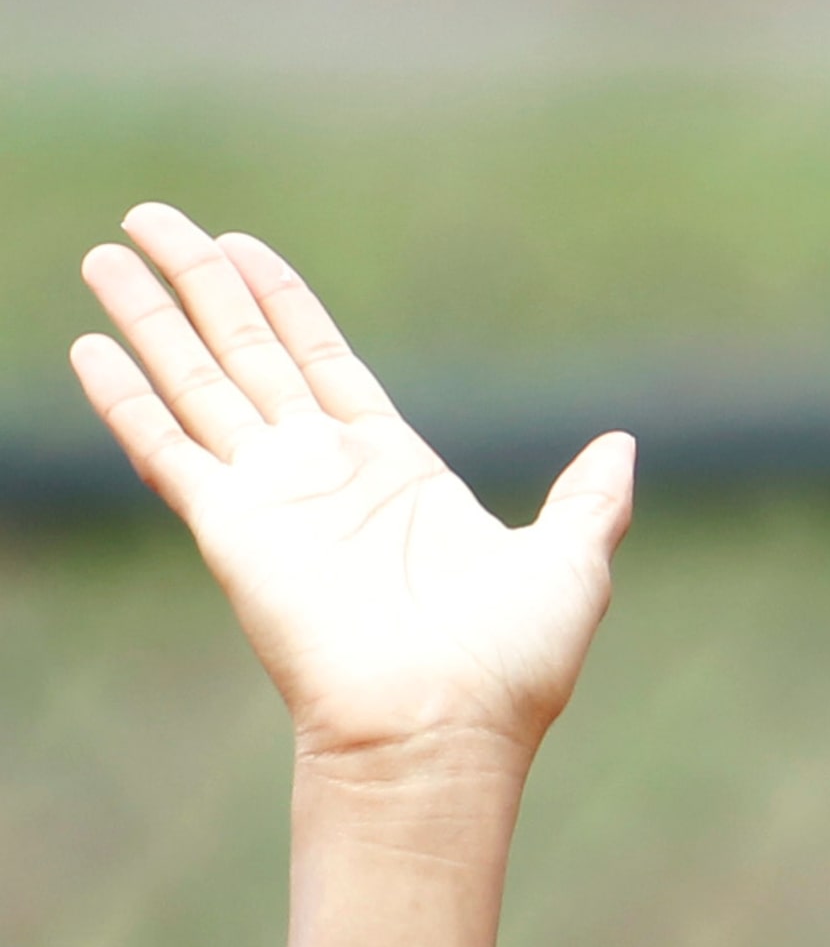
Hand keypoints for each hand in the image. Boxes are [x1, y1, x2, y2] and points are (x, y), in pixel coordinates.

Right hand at [73, 203, 633, 772]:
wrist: (447, 729)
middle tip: (152, 217)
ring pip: (197, 382)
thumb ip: (589, 498)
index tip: (241, 246)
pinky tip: (90, 347)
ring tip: (106, 251)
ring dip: (150, 318)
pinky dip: (128, 398)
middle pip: (247, 353)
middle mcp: (323, 476)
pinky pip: (168, 449)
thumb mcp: (571, 563)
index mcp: (396, 472)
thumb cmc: (512, 665)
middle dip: (201, 283)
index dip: (283, 302)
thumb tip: (622, 446)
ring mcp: (272, 499)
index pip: (324, 361)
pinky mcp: (231, 528)